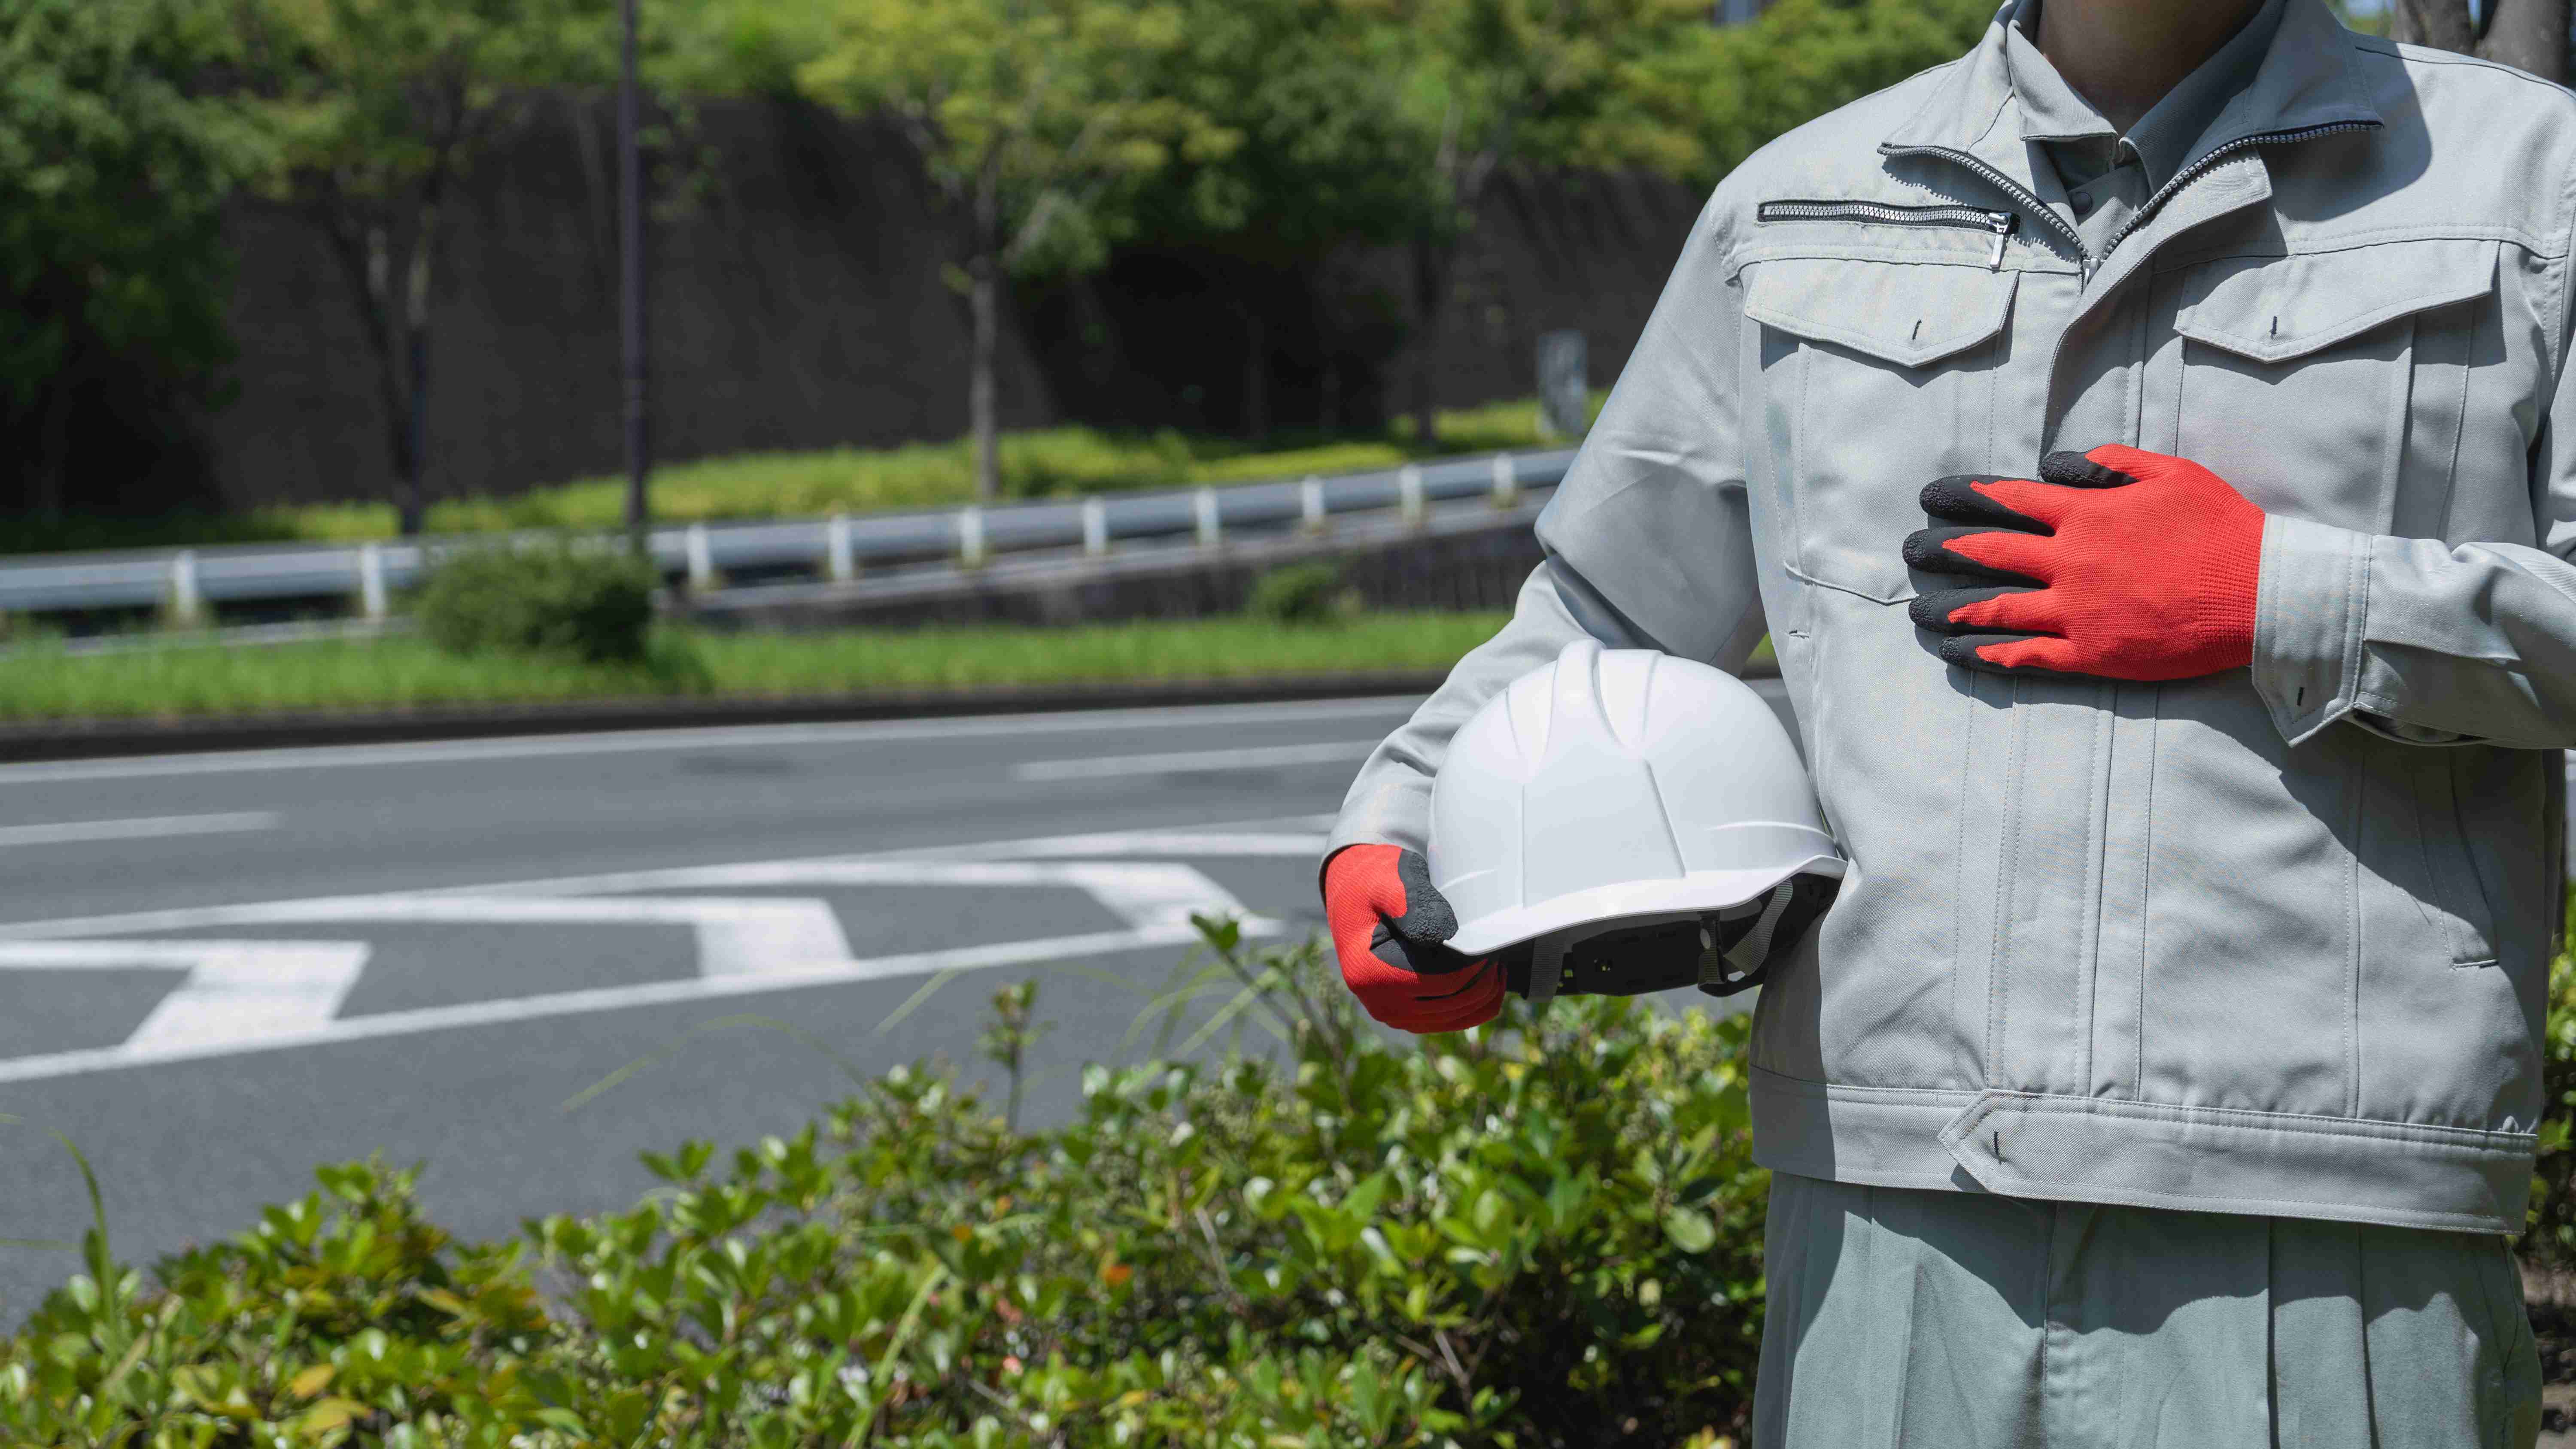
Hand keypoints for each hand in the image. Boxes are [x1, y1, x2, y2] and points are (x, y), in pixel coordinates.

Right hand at [1322, 844, 1504, 1032]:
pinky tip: (1487, 980)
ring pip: (1457, 1017)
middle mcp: (1379, 1003)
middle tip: (1499, 949)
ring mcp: (1393, 1014)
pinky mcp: (1406, 1016)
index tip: (1492, 941)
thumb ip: (1412, 904)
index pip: (1444, 982)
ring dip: (1484, 993)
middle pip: (1454, 1003)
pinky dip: (1475, 1005)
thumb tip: (1444, 933)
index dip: (1477, 964)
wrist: (1352, 892)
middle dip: (1485, 979)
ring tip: (1495, 962)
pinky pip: (1451, 1021)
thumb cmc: (1372, 882)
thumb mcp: (1387, 881)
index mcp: (1370, 973)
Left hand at [1902, 444, 2264, 680]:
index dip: (1965, 497)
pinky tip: (1959, 653)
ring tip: (1918, 609)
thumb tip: (2059, 464)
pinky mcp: (2093, 653)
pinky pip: (2027, 655)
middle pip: (1989, 553)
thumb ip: (2110, 463)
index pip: (2009, 500)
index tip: (1932, 496)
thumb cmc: (2221, 529)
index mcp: (2087, 515)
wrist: (2263, 592)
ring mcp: (2078, 611)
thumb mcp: (2171, 473)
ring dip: (1951, 607)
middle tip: (1910, 548)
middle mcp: (2072, 561)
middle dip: (1942, 549)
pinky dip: (1988, 654)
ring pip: (1996, 609)